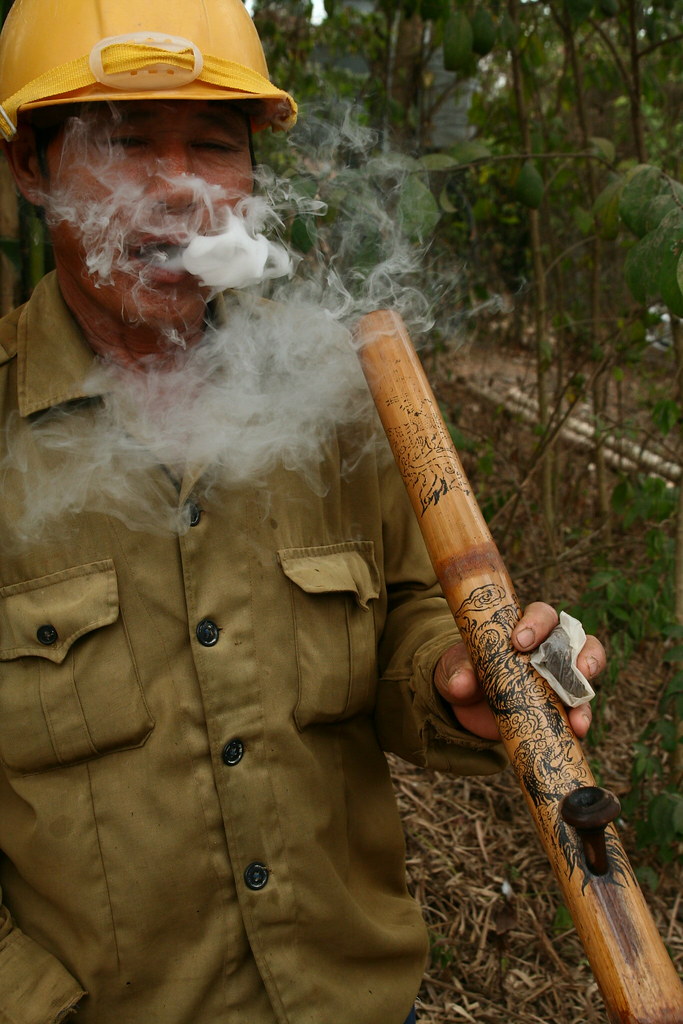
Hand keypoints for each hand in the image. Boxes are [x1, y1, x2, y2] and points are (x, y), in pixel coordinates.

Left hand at [433, 602, 604, 741]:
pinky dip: (582, 717)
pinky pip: (580, 708)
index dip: (537, 623)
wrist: (467, 709)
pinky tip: (578, 728)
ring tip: (580, 698)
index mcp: (523, 629)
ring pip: (586, 669)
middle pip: (574, 638)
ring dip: (589, 684)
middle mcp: (547, 649)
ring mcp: (558, 677)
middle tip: (576, 666)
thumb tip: (462, 683)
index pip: (541, 615)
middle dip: (579, 650)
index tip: (520, 641)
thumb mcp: (453, 669)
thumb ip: (456, 671)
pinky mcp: (561, 706)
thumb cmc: (464, 674)